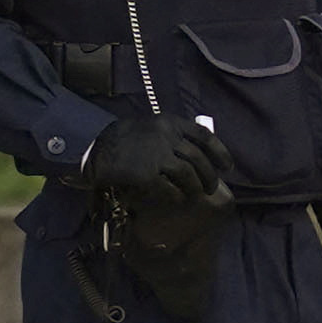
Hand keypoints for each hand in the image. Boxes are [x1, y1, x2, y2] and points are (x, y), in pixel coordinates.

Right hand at [78, 117, 234, 210]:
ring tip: (196, 195)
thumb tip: (199, 156)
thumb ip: (174, 136)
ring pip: (187, 174)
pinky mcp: (145, 173)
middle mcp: (166, 136)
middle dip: (209, 175)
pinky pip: (168, 188)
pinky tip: (178, 200)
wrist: (94, 148)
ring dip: (195, 187)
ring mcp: (156, 154)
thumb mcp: (152, 128)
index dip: (220, 152)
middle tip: (211, 187)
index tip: (228, 166)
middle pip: (198, 158)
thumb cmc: (124, 139)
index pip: (204, 136)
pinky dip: (176, 196)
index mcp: (170, 122)